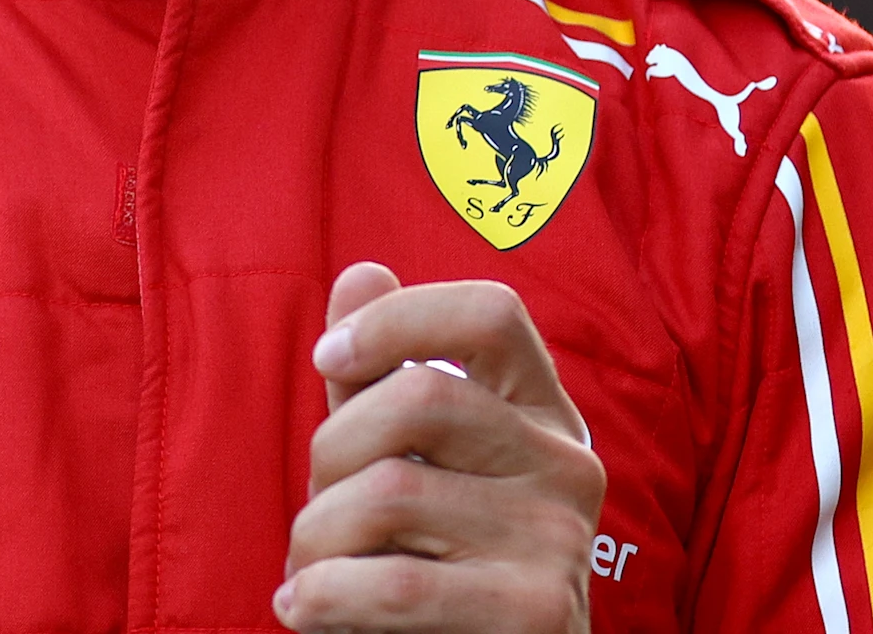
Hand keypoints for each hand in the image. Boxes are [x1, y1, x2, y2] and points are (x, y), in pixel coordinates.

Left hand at [279, 263, 605, 633]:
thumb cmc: (435, 563)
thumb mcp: (408, 464)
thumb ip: (382, 381)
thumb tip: (361, 273)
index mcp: (544, 414)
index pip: (492, 313)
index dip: (399, 318)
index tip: (328, 358)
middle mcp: (567, 465)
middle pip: (418, 397)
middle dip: (329, 452)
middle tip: (316, 508)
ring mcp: (559, 538)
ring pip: (389, 492)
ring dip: (317, 539)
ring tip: (312, 572)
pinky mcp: (537, 611)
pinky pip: (395, 583)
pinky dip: (324, 595)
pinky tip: (306, 607)